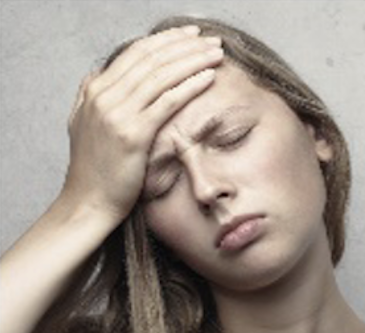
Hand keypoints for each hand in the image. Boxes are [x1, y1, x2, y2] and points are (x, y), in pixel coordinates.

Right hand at [59, 25, 222, 224]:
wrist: (88, 200)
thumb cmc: (94, 166)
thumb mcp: (83, 123)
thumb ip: (89, 96)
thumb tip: (98, 73)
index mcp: (95, 89)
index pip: (136, 53)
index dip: (166, 40)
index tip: (191, 35)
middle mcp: (104, 96)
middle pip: (152, 59)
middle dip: (185, 46)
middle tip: (212, 40)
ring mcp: (117, 113)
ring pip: (161, 75)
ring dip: (193, 60)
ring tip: (218, 54)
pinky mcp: (133, 133)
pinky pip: (167, 102)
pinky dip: (190, 86)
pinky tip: (209, 77)